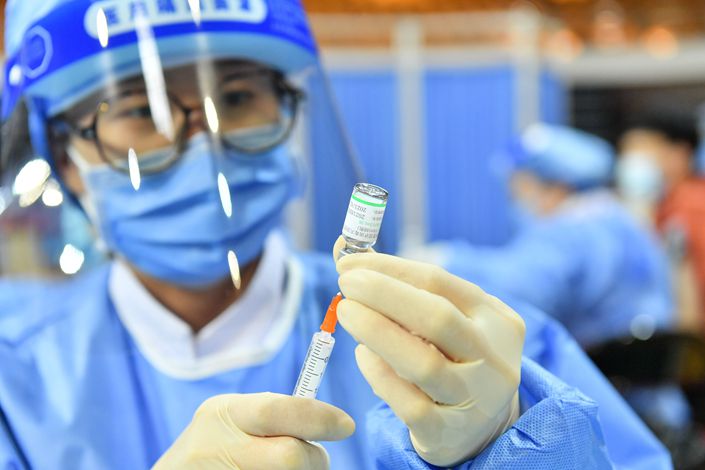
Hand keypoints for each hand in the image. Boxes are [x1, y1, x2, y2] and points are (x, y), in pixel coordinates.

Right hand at [152, 392, 354, 468]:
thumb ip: (273, 416)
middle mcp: (214, 447)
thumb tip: (328, 421)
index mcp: (223, 413)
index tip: (346, 425)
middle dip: (314, 457)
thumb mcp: (233, 420)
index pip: (278, 411)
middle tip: (315, 458)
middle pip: (290, 455)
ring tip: (284, 469)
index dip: (319, 418)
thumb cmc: (216, 448)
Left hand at [333, 237, 524, 466]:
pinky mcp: (450, 434)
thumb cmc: (454, 358)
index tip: (349, 263)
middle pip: (437, 318)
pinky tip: (363, 357)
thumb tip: (347, 252)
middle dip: (384, 295)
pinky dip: (379, 375)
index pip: (439, 283)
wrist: (481, 427)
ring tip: (346, 313)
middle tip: (345, 284)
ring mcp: (475, 399)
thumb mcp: (449, 320)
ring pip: (423, 364)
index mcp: (496, 320)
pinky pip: (409, 404)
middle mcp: (493, 358)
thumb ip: (406, 289)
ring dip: (376, 332)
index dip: (389, 269)